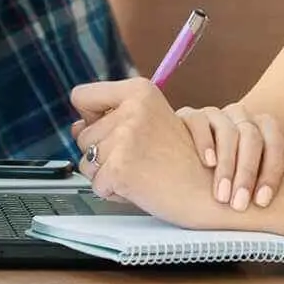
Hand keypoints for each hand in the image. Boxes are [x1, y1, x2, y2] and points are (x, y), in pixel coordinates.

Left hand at [69, 78, 221, 226]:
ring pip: (86, 162)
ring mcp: (125, 137)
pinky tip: (139, 187)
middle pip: (82, 135)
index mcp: (139, 90)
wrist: (208, 191)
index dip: (90, 117)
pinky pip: (97, 185)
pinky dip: (114, 193)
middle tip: (138, 160)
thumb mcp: (150, 125)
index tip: (110, 130)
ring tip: (139, 173)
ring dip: (107, 175)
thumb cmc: (182, 160)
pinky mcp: (121, 167)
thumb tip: (75, 126)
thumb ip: (111, 121)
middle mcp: (131, 108)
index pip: (81, 96)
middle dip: (101, 154)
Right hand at [174, 103, 283, 210]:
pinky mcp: (188, 115)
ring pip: (226, 132)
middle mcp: (241, 116)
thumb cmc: (233, 170)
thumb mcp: (256, 170)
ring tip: (222, 195)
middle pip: (251, 139)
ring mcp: (215, 113)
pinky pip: (199, 122)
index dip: (271, 174)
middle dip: (247, 174)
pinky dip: (204, 142)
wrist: (190, 156)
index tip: (261, 202)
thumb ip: (277, 168)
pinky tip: (208, 164)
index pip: (275, 146)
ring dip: (226, 166)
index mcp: (263, 127)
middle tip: (239, 204)